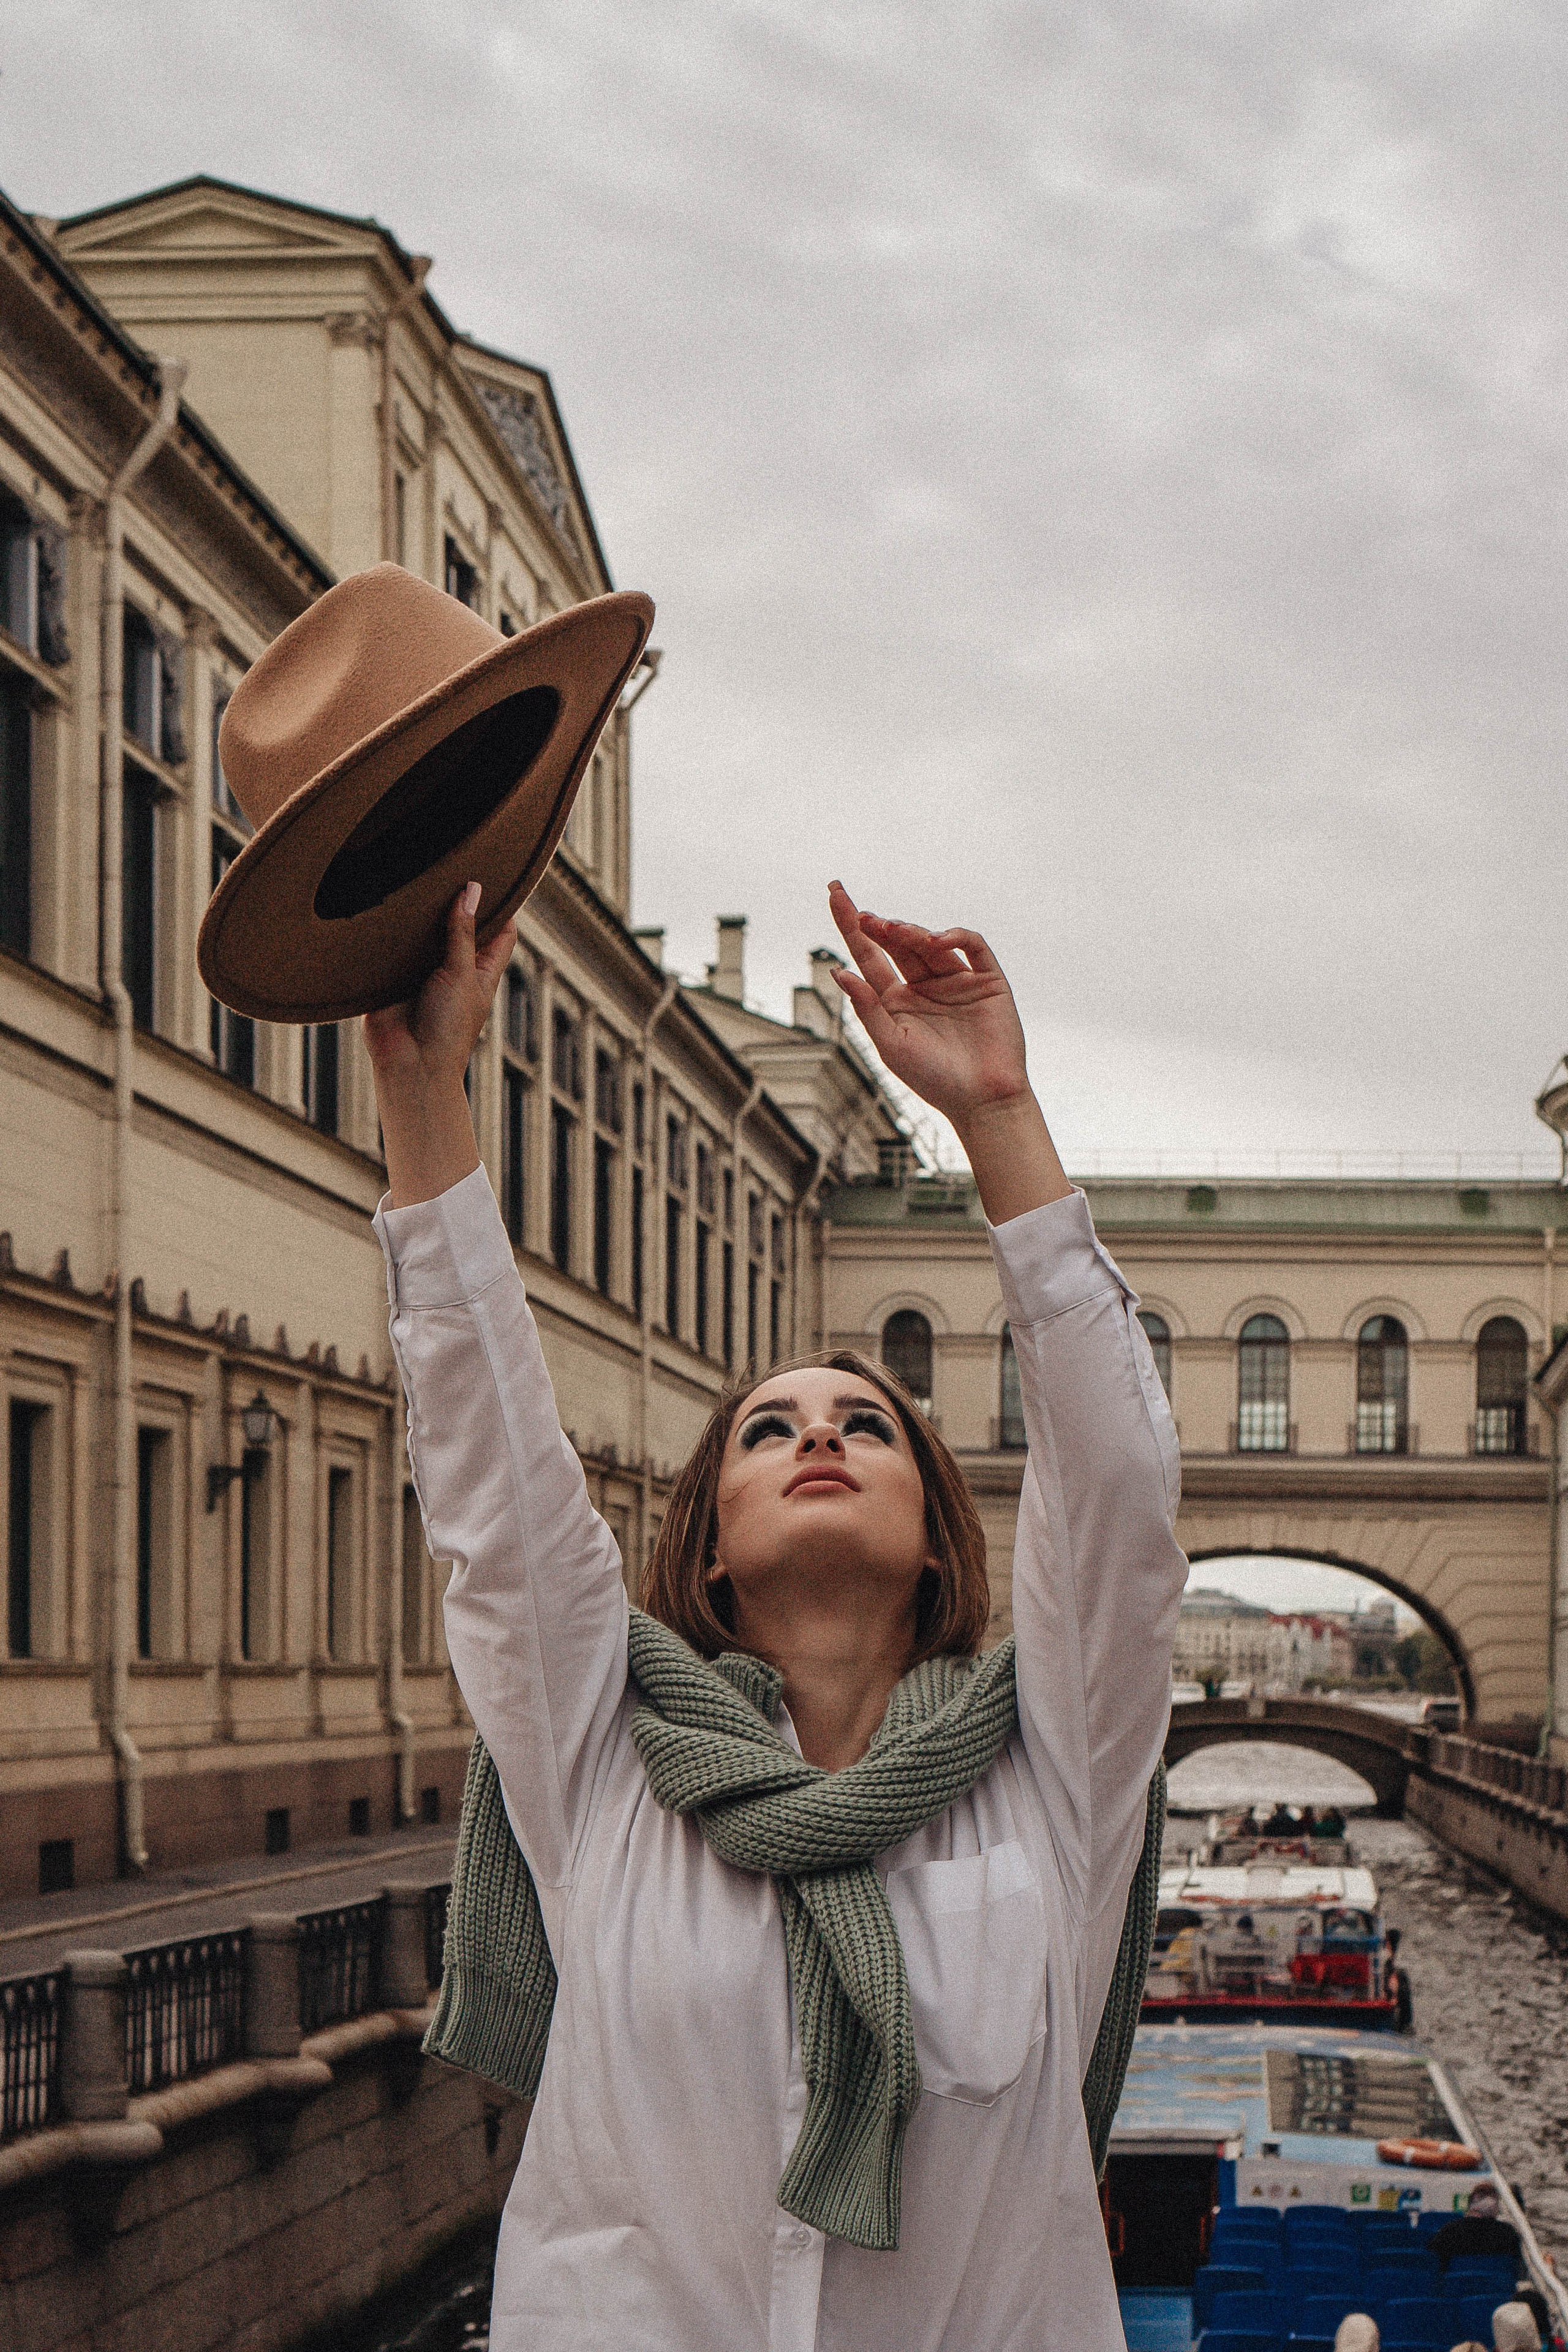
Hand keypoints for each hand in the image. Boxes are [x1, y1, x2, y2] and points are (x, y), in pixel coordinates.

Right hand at [364, 883, 515, 1208]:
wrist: (408, 1065)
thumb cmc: (448, 1028)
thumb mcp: (462, 974)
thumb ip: (463, 932)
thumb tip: (472, 889)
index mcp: (481, 969)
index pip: (499, 930)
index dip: (500, 904)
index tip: (497, 871)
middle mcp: (453, 966)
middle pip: (460, 925)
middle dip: (455, 900)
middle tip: (449, 860)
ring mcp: (421, 970)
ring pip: (423, 931)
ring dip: (419, 912)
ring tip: (416, 871)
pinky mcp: (392, 976)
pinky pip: (392, 947)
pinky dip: (390, 929)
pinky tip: (385, 899)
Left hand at [827, 882, 1028, 1127]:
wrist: (982, 1100)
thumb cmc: (933, 1079)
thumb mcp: (890, 1045)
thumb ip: (866, 1007)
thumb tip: (837, 971)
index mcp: (896, 1000)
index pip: (869, 955)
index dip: (850, 925)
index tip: (835, 894)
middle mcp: (924, 986)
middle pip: (896, 943)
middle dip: (878, 925)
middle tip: (862, 915)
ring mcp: (956, 980)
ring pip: (930, 942)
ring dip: (910, 932)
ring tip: (893, 930)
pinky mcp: (987, 980)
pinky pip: (972, 946)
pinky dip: (955, 936)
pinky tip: (936, 940)